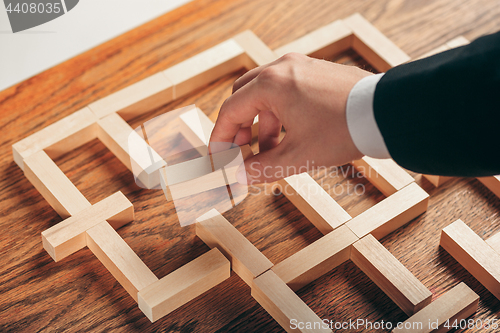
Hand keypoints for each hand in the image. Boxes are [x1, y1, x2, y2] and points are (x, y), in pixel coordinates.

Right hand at [209, 52, 371, 183]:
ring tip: (269, 151)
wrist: (386, 112)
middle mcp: (282, 68)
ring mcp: (300, 66)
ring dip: (261, 122)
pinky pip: (285, 90)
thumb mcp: (297, 155)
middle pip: (243, 96)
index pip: (231, 110)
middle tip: (240, 151)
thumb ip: (261, 168)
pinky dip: (278, 112)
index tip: (219, 155)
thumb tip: (239, 177)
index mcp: (271, 84)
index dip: (221, 137)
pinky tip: (288, 136)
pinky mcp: (315, 71)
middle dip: (239, 126)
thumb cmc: (344, 129)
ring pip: (265, 93)